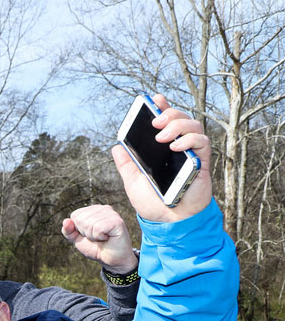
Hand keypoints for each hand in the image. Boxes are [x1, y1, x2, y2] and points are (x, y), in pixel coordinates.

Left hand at [61, 205, 137, 273]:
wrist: (111, 260)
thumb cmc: (95, 248)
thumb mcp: (77, 239)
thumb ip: (68, 231)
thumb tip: (66, 221)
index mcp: (94, 210)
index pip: (75, 215)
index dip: (78, 229)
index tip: (89, 235)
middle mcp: (104, 209)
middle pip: (80, 219)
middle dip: (85, 233)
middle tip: (97, 238)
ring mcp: (112, 214)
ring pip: (88, 224)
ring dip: (93, 236)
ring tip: (102, 238)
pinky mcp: (117, 222)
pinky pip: (97, 228)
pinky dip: (99, 237)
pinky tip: (107, 238)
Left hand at [110, 94, 211, 222]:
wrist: (169, 222)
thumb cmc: (154, 202)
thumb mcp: (133, 182)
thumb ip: (127, 164)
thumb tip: (116, 147)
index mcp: (162, 148)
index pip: (165, 121)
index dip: (162, 106)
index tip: (154, 98)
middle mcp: (179, 147)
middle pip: (181, 118)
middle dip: (169, 113)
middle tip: (155, 120)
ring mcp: (191, 154)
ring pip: (194, 126)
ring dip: (178, 125)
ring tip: (162, 136)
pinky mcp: (202, 164)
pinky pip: (203, 143)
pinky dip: (190, 140)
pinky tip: (176, 147)